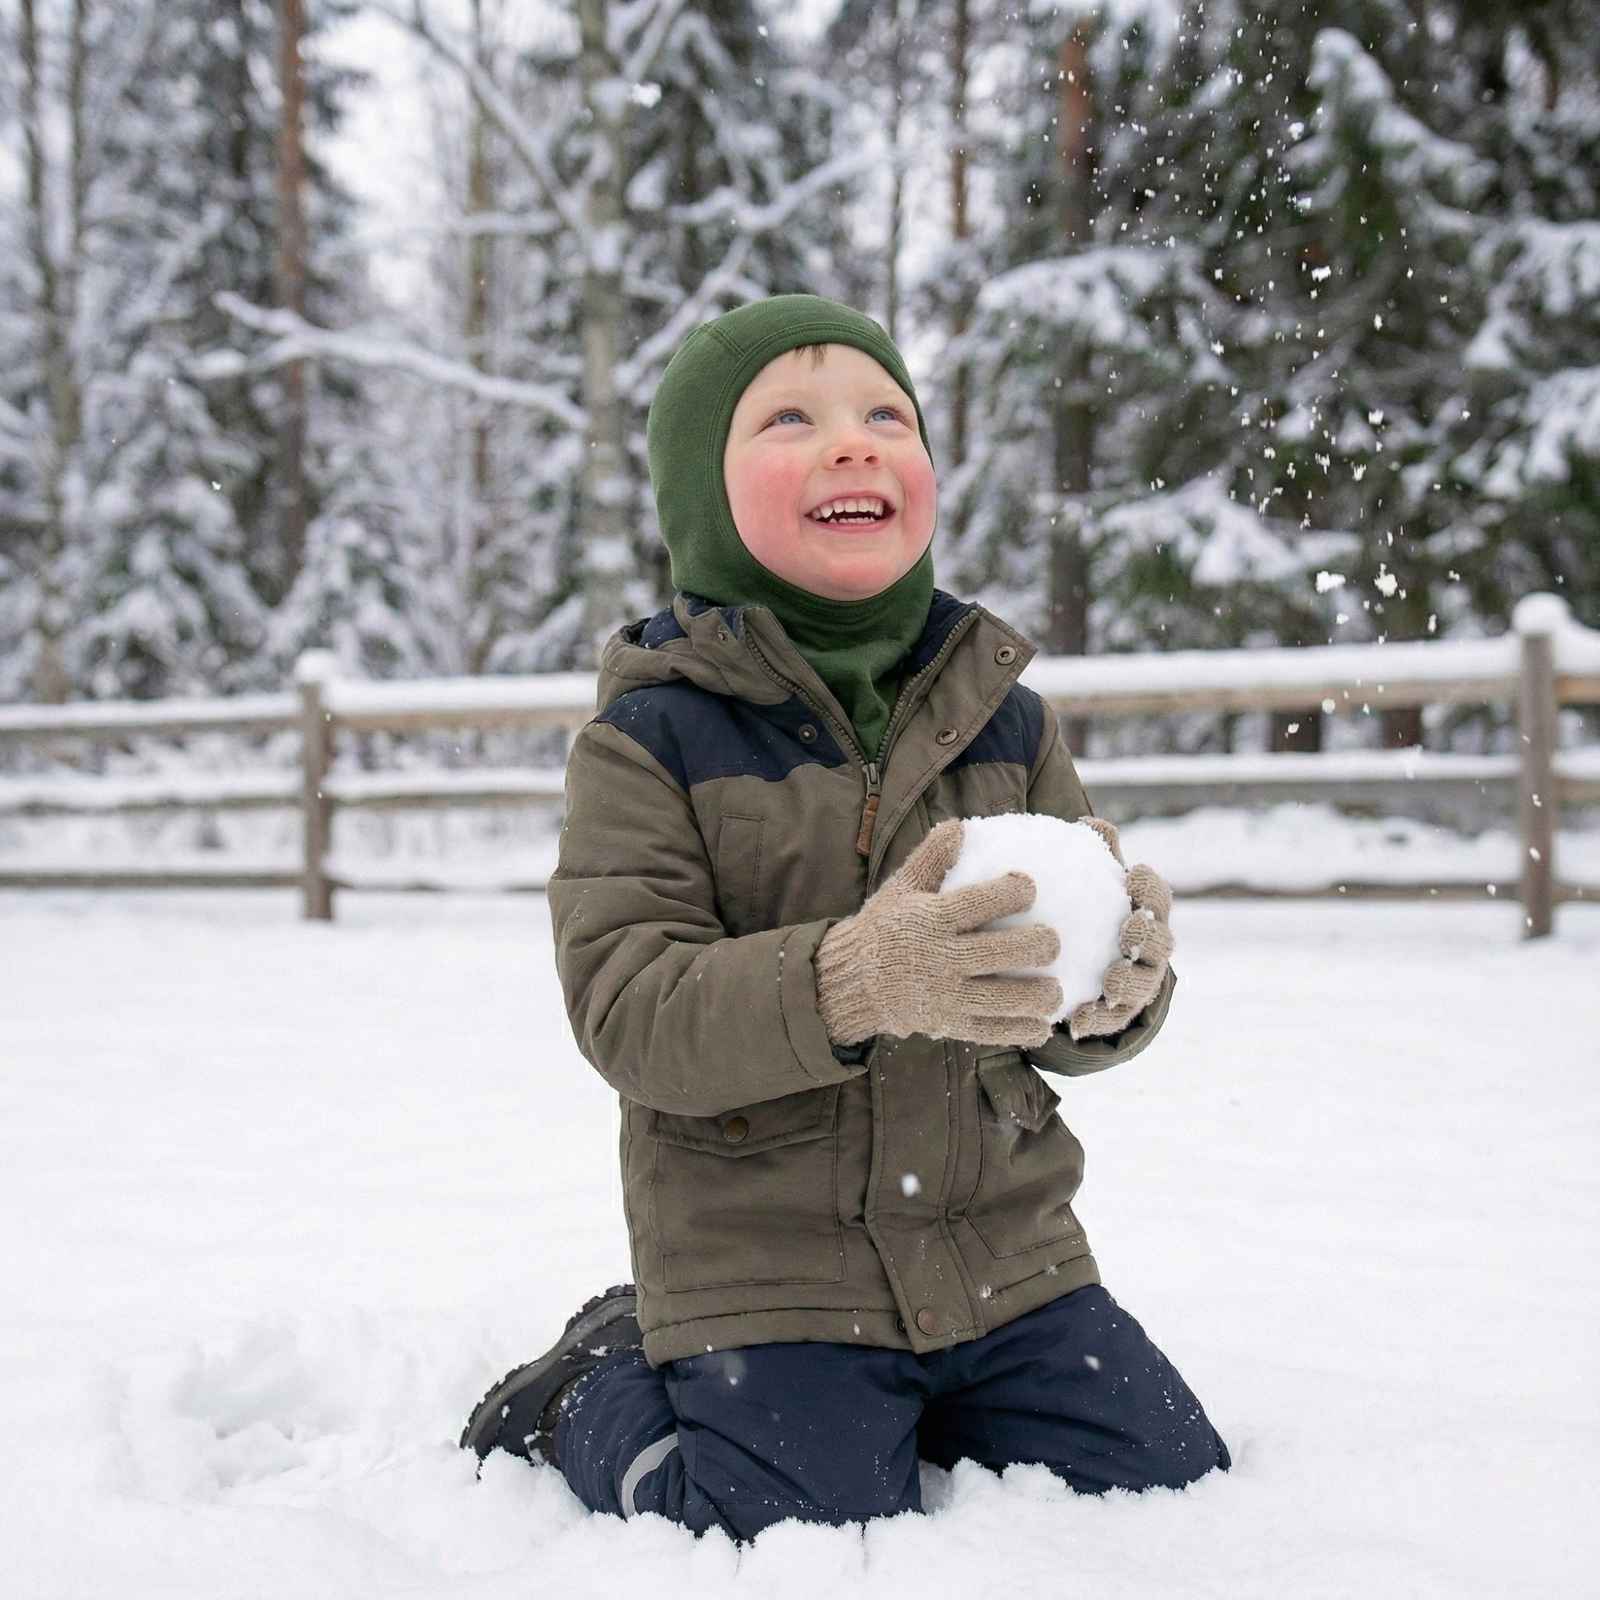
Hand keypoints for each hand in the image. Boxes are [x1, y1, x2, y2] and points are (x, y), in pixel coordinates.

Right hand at [816, 819, 1062, 1048]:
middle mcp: (940, 957)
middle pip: (998, 953)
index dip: (1013, 892)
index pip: (979, 903)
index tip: (1029, 887)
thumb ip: (931, 858)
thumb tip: (958, 826)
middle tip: (1053, 941)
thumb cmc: (884, 928)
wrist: (852, 981)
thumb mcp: (901, 888)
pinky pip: (988, 1031)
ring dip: (1036, 995)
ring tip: (1055, 991)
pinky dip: (1018, 1031)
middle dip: (1036, 946)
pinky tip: (1040, 1027)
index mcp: (931, 919)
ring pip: (1000, 998)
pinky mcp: (946, 1024)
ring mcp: (944, 995)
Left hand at [1068, 817, 1174, 1039]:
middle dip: (1150, 935)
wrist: (1088, 968)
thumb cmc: (1093, 913)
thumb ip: (1096, 856)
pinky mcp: (1118, 1016)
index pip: (1158, 899)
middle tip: (1130, 927)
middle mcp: (1150, 951)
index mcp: (1147, 914)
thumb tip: (1087, 822)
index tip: (1134, 875)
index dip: (1151, 888)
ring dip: (1129, 982)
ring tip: (1110, 981)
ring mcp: (1138, 985)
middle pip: (1161, 944)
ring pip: (1141, 986)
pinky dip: (1097, 1021)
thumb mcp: (1093, 885)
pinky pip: (1110, 1021)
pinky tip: (1076, 1022)